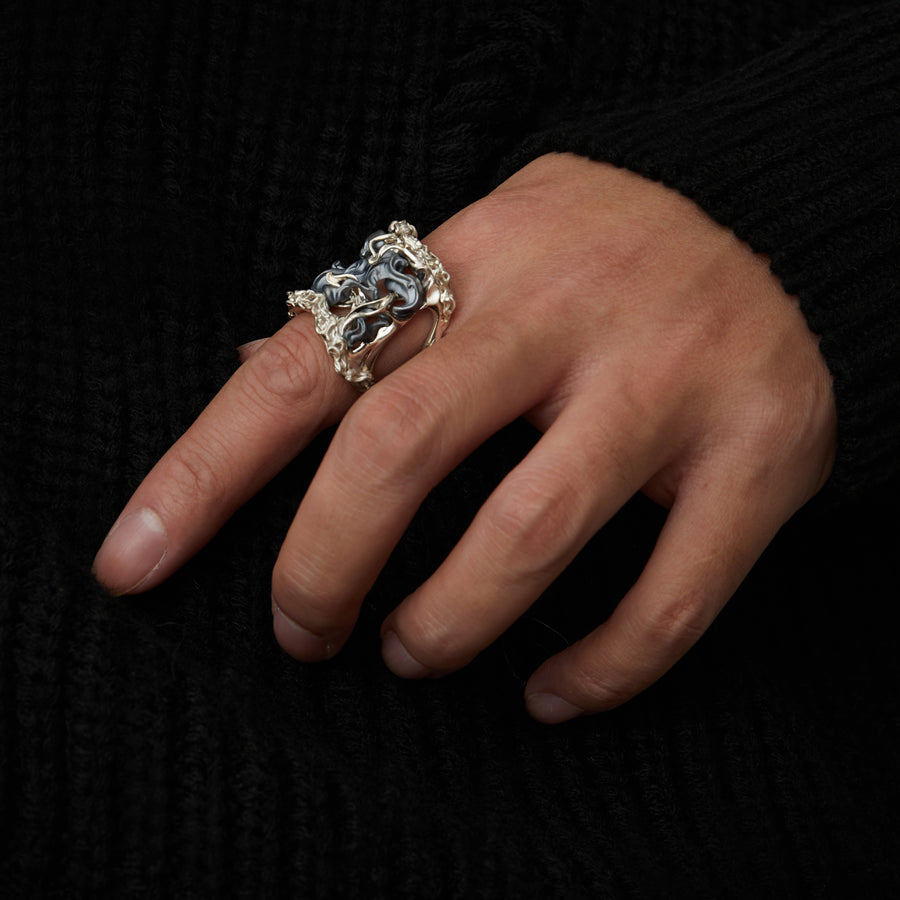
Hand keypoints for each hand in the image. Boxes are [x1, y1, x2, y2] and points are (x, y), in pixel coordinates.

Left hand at [92, 153, 836, 722]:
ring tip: (416, 654)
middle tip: (304, 634)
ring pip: (528, 530)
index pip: (304, 365)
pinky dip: (599, 669)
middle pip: (399, 447)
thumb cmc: (597, 261)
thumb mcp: (484, 249)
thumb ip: (375, 314)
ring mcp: (669, 373)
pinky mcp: (761, 445)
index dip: (205, 474)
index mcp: (475, 253)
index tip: (133, 566)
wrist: (779, 232)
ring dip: (447, 621)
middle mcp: (566, 304)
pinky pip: (670, 595)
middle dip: (323, 566)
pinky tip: (549, 694)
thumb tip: (246, 375)